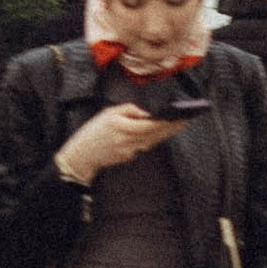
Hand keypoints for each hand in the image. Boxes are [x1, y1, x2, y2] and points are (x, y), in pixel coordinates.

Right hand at [57, 103, 175, 185]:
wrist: (81, 156)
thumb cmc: (93, 132)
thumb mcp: (108, 113)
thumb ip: (129, 110)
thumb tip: (145, 113)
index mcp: (124, 128)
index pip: (152, 125)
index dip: (168, 122)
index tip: (180, 117)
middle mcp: (129, 141)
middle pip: (156, 134)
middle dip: (172, 127)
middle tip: (185, 120)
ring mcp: (130, 151)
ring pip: (153, 141)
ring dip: (165, 133)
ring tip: (177, 125)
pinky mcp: (128, 157)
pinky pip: (143, 146)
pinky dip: (151, 139)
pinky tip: (160, 133)